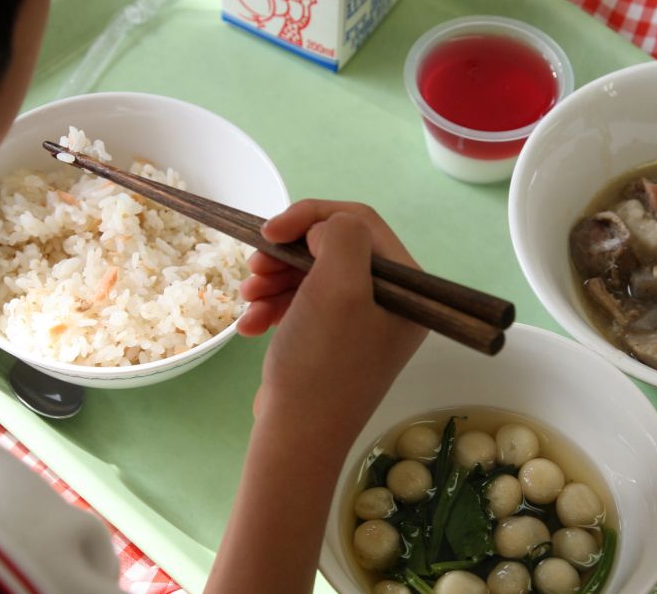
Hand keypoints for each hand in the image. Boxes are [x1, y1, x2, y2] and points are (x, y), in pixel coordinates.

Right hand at [208, 201, 427, 593]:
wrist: (297, 439)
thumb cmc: (321, 364)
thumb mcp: (338, 287)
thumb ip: (342, 237)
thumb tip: (325, 228)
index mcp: (408, 289)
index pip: (360, 223)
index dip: (311, 218)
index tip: (270, 232)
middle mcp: (392, 303)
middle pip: (333, 247)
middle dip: (288, 253)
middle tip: (255, 268)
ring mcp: (361, 323)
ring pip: (311, 274)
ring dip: (274, 279)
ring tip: (248, 298)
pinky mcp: (332, 342)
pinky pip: (302, 304)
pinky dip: (273, 306)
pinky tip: (251, 324)